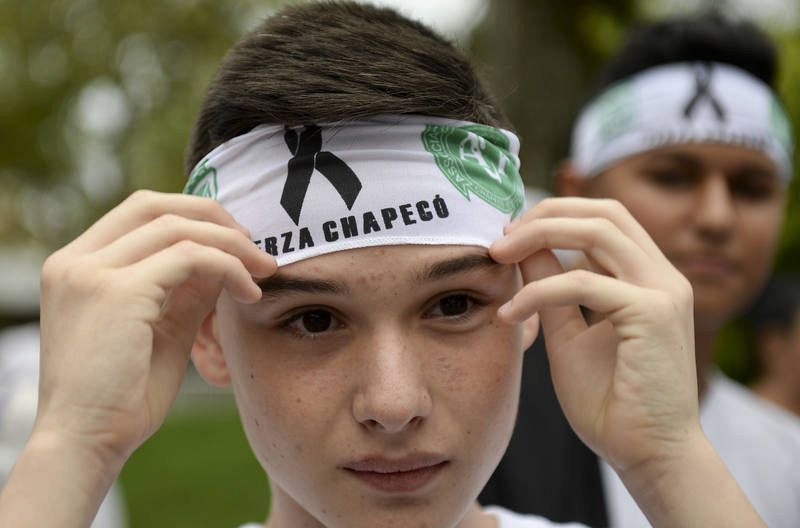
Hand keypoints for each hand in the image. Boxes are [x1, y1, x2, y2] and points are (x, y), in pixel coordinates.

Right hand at [34, 190, 275, 465]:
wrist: (87, 441)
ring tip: (264, 270)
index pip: (139, 212)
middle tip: (255, 247)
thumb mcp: (159, 328)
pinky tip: (251, 292)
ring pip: (177, 228)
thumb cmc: (123, 395)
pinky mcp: (118, 290)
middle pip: (155, 206)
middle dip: (214, 218)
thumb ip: (185, 289)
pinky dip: (229, 267)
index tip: (235, 241)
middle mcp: (75, 260)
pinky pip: (190, 257)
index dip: (194, 217)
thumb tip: (226, 260)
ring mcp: (91, 272)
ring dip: (232, 244)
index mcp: (75, 265)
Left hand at [490, 197, 697, 475]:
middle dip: (544, 214)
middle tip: (498, 238)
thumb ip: (550, 289)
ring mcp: (664, 291)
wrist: (647, 455)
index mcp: (648, 278)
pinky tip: (509, 314)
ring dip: (539, 236)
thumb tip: (523, 250)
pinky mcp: (653, 314)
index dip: (554, 215)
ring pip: (597, 231)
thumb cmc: (610, 402)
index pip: (604, 219)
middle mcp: (663, 276)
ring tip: (496, 256)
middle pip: (603, 212)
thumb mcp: (568, 335)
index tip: (507, 235)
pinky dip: (539, 292)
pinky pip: (584, 282)